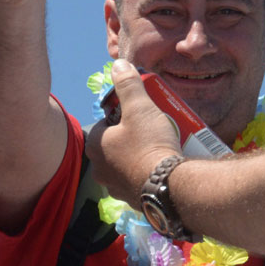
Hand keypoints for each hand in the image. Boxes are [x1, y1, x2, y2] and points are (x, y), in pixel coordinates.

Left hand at [85, 59, 182, 204]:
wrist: (169, 188)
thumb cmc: (150, 145)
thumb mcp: (140, 108)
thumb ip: (128, 85)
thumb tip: (118, 64)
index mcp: (94, 146)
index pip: (105, 123)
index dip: (122, 115)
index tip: (141, 113)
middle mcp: (99, 169)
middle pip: (115, 144)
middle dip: (131, 136)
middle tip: (153, 128)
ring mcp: (115, 188)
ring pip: (125, 164)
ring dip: (138, 156)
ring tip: (161, 147)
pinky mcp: (132, 200)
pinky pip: (138, 181)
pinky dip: (147, 174)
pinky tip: (163, 168)